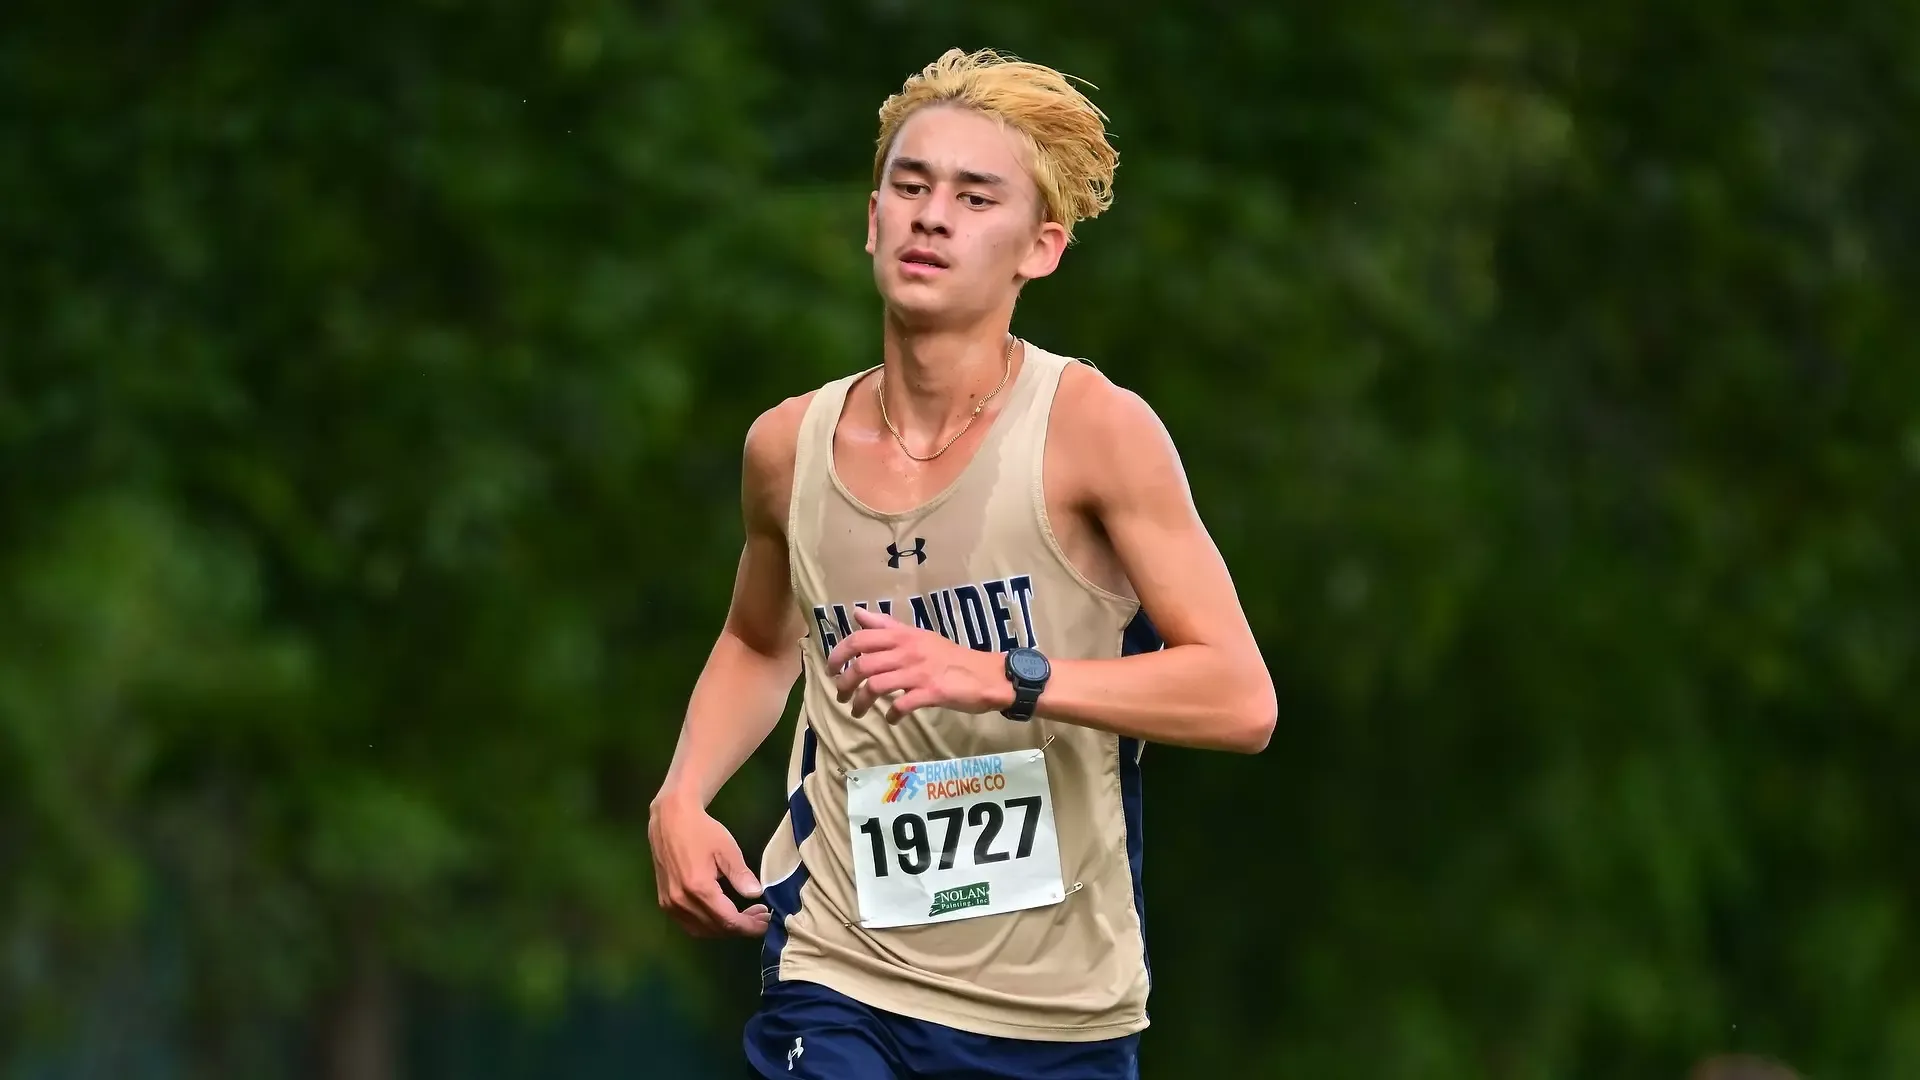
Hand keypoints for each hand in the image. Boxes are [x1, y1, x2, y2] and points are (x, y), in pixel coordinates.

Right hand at [647, 795, 772, 937]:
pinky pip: (688, 924)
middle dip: (740, 927)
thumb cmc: (701, 830)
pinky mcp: (664, 901)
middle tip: (759, 916)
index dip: (749, 926)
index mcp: (698, 888)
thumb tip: (756, 894)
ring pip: (701, 930)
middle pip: (716, 928)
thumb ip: (740, 874)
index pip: (728, 920)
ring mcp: (670, 903)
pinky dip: (707, 926)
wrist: (670, 819)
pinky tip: (721, 915)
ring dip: (724, 929)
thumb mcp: (727, 849)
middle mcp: (681, 901)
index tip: (765, 923)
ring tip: (744, 917)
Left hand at [826, 606, 1011, 721]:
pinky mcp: (931, 692)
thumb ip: (887, 626)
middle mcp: (908, 651)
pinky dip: (892, 714)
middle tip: (841, 696)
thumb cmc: (949, 656)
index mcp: (903, 636)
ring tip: (857, 712)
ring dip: (861, 702)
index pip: (860, 639)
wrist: (985, 674)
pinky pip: (901, 705)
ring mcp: (919, 672)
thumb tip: (857, 614)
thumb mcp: (917, 635)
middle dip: (845, 683)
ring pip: (876, 686)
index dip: (839, 654)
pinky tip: (891, 719)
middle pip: (863, 665)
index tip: (830, 669)